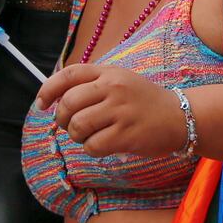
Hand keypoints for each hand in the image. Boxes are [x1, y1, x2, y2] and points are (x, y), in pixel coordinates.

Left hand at [35, 64, 185, 157]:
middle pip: (69, 103)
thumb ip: (93, 85)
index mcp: (109, 73)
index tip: (41, 104)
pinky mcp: (126, 134)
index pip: (69, 74)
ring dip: (77, 136)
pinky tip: (104, 145)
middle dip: (62, 120)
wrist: (181, 116)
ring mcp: (120, 111)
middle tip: (71, 127)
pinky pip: (93, 145)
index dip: (49, 89)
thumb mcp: (121, 81)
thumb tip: (57, 99)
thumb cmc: (145, 102)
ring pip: (78, 126)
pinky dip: (92, 149)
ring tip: (90, 136)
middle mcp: (113, 88)